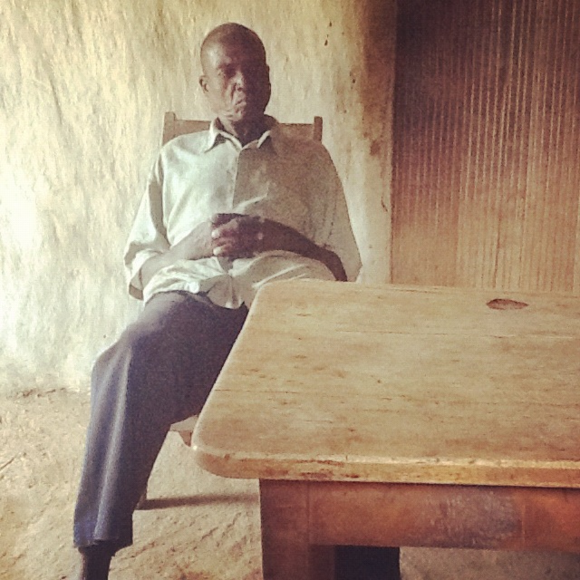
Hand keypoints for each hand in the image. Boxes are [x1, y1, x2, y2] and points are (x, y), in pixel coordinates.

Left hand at [213, 215, 346, 280]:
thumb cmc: (298, 248)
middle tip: (207, 227)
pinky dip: (236, 250)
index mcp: (268, 223)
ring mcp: (269, 236)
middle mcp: (267, 226)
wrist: (316, 253)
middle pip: (241, 223)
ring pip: (244, 235)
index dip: (228, 217)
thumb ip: (267, 236)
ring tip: (213, 244)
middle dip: (224, 224)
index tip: (213, 217)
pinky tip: (225, 254)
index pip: (245, 218)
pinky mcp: (270, 247)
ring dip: (227, 239)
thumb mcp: (281, 238)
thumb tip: (255, 238)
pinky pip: (250, 247)